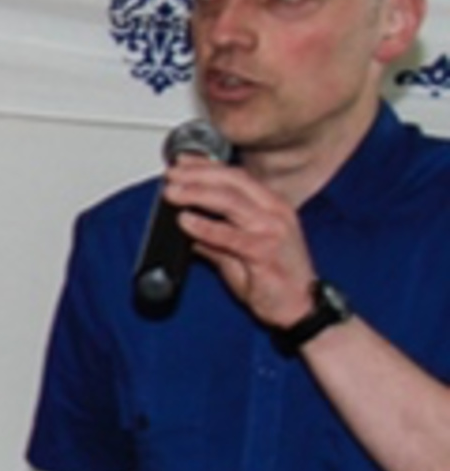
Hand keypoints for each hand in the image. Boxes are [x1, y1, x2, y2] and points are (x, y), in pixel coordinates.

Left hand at [160, 155, 315, 329]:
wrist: (299, 307)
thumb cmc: (275, 278)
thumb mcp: (239, 252)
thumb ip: (214, 238)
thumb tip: (188, 226)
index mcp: (271, 205)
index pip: (237, 176)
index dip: (207, 166)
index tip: (181, 162)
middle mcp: (274, 212)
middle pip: (232, 182)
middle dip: (197, 174)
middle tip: (170, 175)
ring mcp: (272, 230)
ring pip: (231, 201)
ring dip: (196, 194)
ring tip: (172, 193)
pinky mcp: (265, 252)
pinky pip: (230, 235)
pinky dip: (205, 226)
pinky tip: (185, 222)